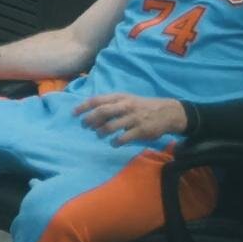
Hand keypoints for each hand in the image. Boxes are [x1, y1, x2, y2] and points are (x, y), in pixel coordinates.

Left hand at [73, 93, 187, 144]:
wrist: (169, 112)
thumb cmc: (142, 106)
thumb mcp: (127, 99)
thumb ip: (111, 104)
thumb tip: (91, 113)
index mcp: (121, 97)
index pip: (97, 100)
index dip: (83, 106)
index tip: (74, 114)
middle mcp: (126, 106)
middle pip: (102, 112)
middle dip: (90, 120)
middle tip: (85, 126)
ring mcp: (133, 118)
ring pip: (110, 126)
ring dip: (101, 132)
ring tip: (99, 135)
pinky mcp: (141, 130)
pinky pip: (123, 138)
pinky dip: (115, 142)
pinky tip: (114, 143)